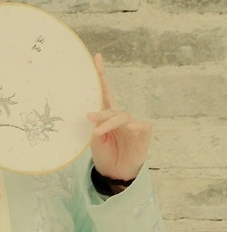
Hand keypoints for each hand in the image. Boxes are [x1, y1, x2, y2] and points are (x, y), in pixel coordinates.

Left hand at [86, 53, 151, 181]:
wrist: (115, 174)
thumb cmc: (105, 154)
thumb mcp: (95, 141)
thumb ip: (94, 128)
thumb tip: (90, 117)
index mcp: (107, 115)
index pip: (104, 92)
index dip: (101, 75)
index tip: (96, 57)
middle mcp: (119, 117)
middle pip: (111, 104)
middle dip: (101, 104)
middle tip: (88, 115)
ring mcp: (132, 125)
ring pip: (122, 117)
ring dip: (109, 123)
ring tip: (98, 132)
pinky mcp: (143, 135)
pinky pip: (142, 126)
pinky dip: (136, 126)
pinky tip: (130, 127)